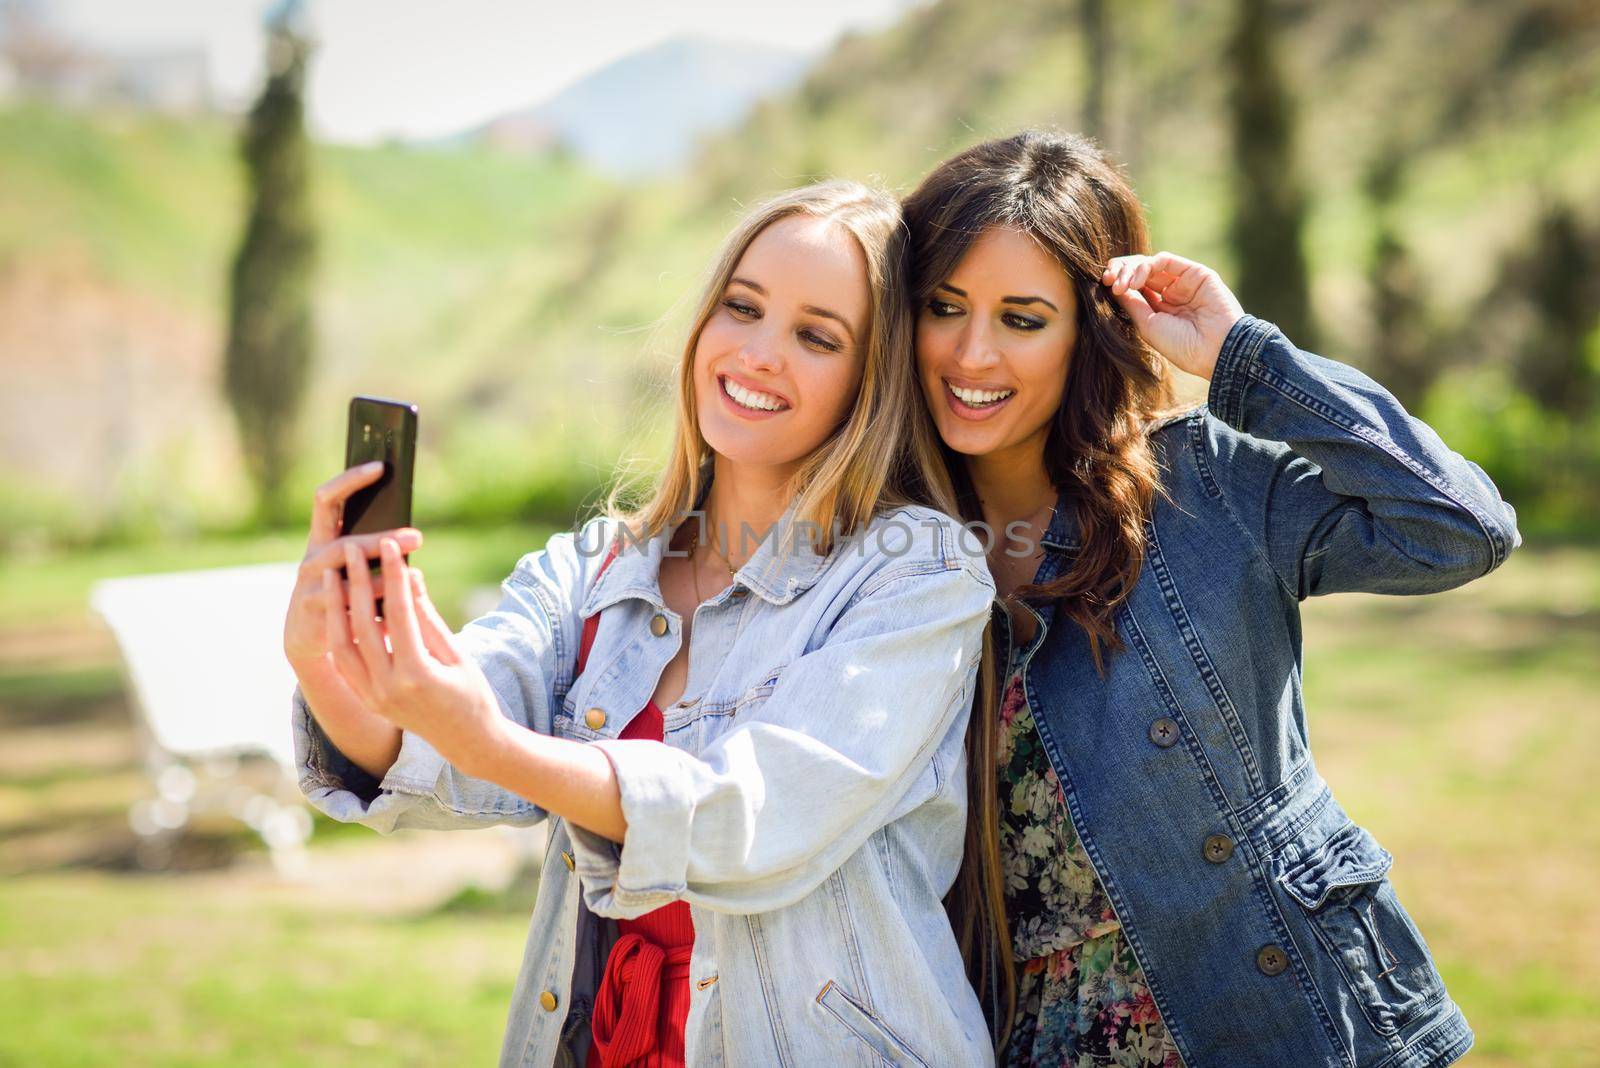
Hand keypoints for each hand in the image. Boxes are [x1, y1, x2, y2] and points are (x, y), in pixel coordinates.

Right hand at [284, 461, 422, 666]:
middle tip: (416, 537)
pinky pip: (346, 609)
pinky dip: (373, 608)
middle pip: (345, 543)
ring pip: (345, 578)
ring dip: (380, 577)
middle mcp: (312, 558)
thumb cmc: (340, 591)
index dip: (350, 480)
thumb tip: (414, 532)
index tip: (380, 467)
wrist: (306, 636)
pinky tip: (396, 610)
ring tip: (412, 574)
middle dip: (381, 540)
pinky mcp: (314, 613)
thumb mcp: (352, 565)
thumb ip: (375, 548)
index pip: (327, 499)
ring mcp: (310, 585)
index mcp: (322, 538)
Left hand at [322, 535, 508, 775]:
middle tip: (353, 549)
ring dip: (336, 607)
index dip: (392, 576)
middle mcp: (387, 688)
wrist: (465, 741)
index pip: (398, 614)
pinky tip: (338, 606)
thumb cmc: (471, 693)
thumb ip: (427, 616)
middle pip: (362, 626)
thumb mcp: (457, 653)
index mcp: (417, 674)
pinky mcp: (366, 699)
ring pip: (343, 644)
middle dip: (355, 584)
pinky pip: (344, 661)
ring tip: (333, 573)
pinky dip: (339, 631)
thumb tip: (409, 576)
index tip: (388, 546)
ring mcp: (372, 696)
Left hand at [1101, 252, 1244, 379]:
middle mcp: (1171, 294)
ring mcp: (1183, 282)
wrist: (1216, 349)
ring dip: (1129, 269)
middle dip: (1119, 271)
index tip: (1103, 284)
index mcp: (1160, 310)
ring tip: (1120, 284)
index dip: (1117, 282)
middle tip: (1107, 279)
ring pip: (1149, 264)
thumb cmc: (1182, 345)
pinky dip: (1145, 266)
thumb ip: (1132, 303)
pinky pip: (1164, 261)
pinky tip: (1135, 281)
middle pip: (1139, 273)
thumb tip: (1112, 286)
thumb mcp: (1148, 325)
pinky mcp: (1195, 273)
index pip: (1134, 288)